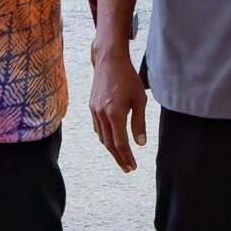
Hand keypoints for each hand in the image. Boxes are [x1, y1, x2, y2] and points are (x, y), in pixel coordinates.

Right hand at [90, 40, 148, 171]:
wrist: (108, 61)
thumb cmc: (128, 78)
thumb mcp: (139, 100)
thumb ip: (139, 122)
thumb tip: (139, 143)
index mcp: (115, 113)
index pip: (120, 142)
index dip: (127, 156)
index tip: (133, 167)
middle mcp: (101, 114)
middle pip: (109, 144)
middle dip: (119, 158)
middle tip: (127, 168)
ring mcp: (94, 111)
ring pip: (102, 137)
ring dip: (112, 149)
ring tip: (122, 157)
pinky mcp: (91, 107)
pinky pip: (97, 128)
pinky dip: (105, 137)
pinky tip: (111, 140)